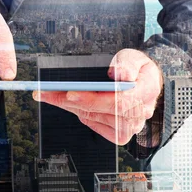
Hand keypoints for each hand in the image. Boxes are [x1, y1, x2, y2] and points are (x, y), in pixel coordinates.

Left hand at [33, 49, 162, 144]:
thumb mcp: (135, 57)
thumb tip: (120, 74)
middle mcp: (138, 113)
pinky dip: (79, 114)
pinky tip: (69, 104)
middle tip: (46, 92)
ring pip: (92, 117)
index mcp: (145, 92)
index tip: (70, 93)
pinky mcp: (119, 134)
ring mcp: (129, 126)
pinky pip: (93, 125)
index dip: (91, 99)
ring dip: (68, 106)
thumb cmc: (138, 70)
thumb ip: (127, 64)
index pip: (117, 101)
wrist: (145, 83)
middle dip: (68, 101)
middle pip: (99, 111)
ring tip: (49, 95)